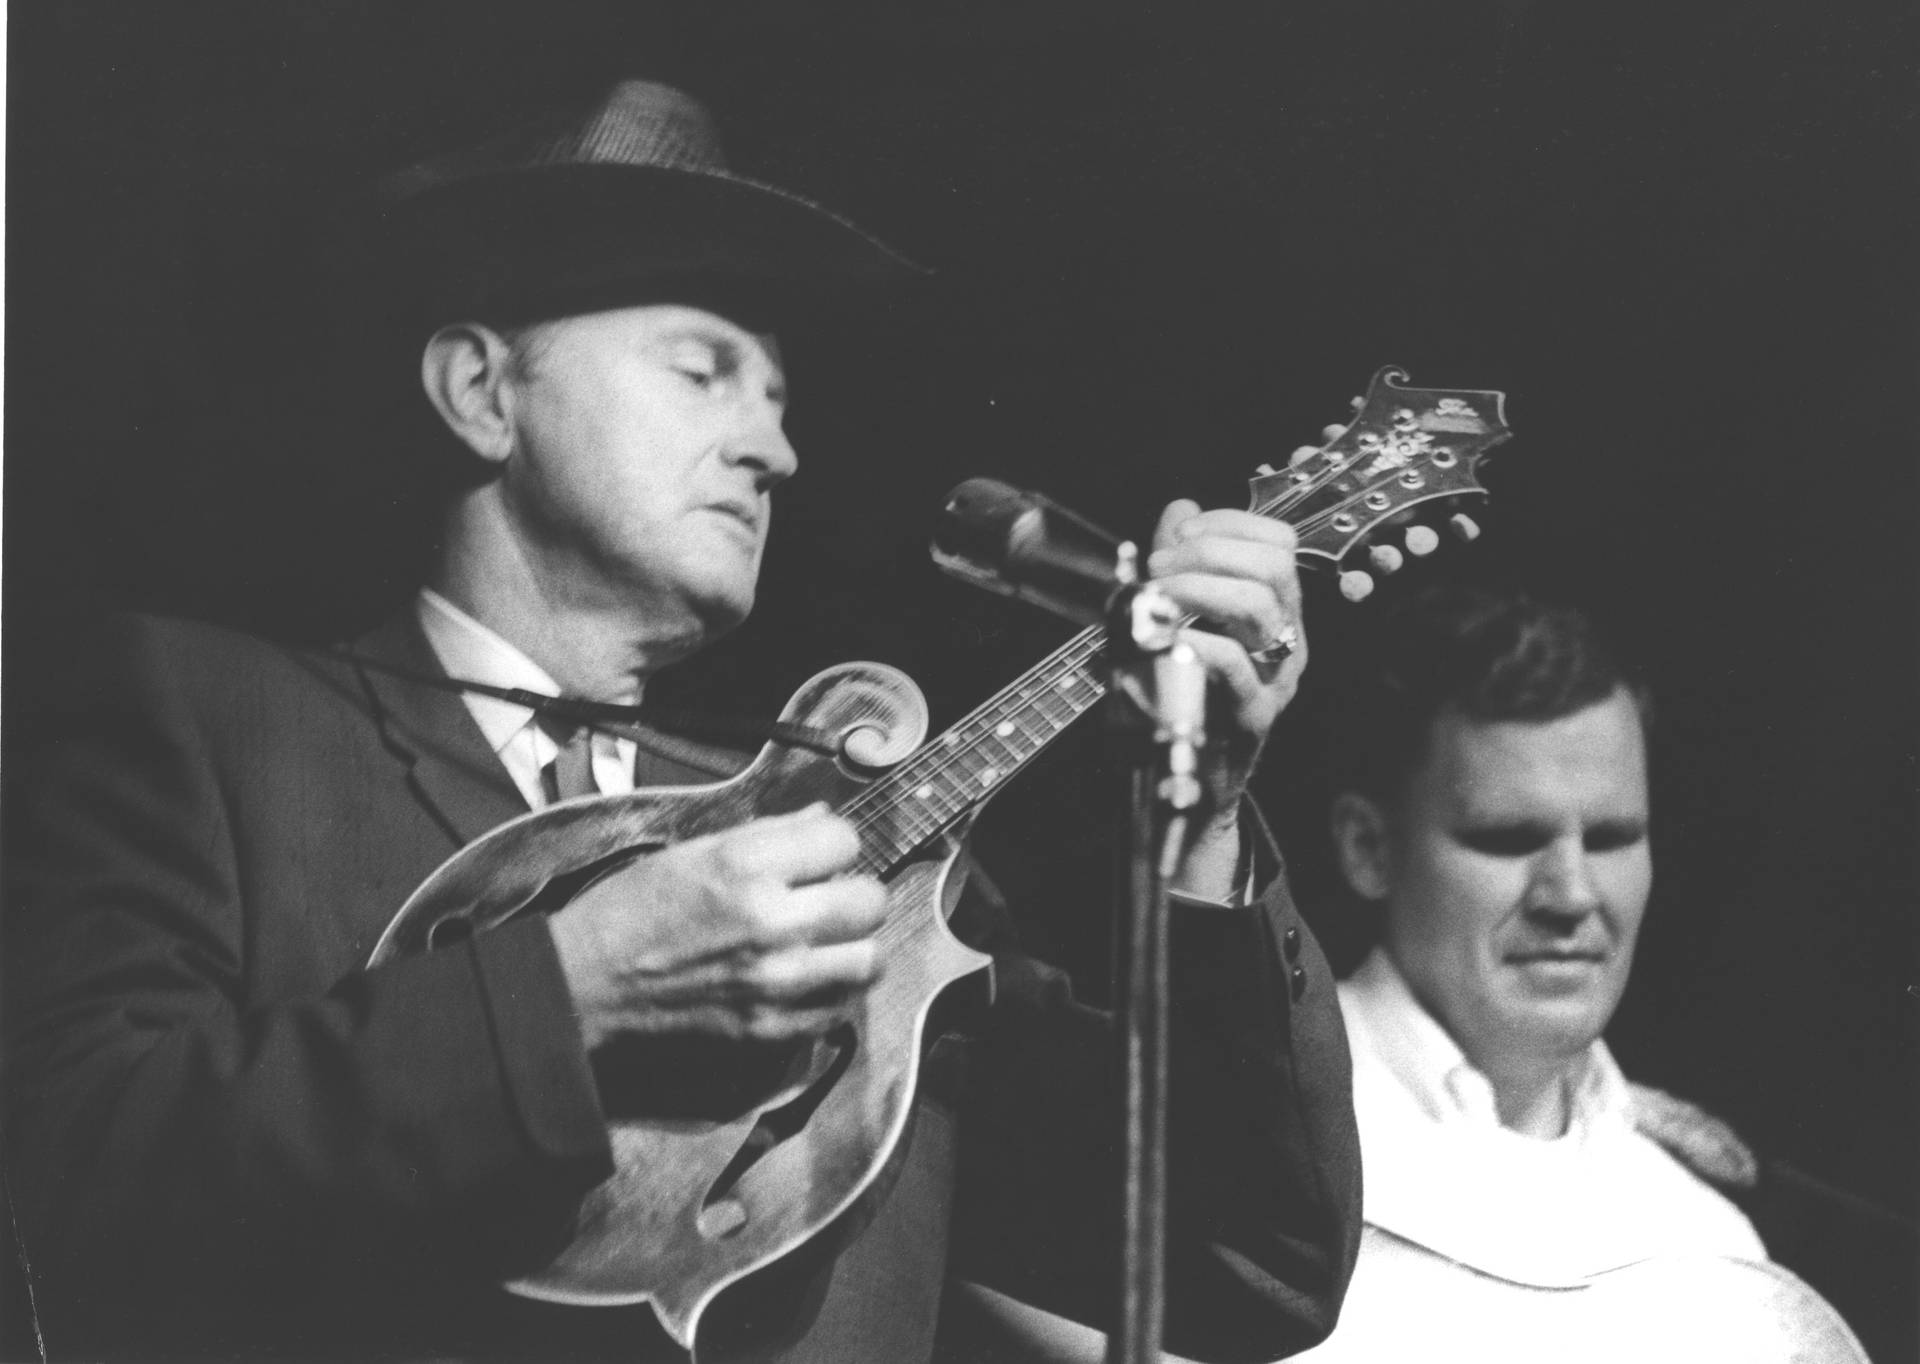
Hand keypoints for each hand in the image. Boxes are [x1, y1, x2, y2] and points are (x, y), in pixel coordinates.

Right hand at [548, 804, 886, 1049]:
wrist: (584, 983)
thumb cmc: (629, 911)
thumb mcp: (692, 851)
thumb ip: (767, 835)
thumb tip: (821, 819)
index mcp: (745, 866)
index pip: (844, 839)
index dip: (834, 843)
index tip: (819, 854)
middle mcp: (769, 922)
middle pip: (871, 900)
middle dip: (854, 892)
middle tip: (831, 897)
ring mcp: (775, 981)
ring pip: (869, 960)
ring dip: (854, 946)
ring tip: (828, 941)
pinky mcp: (770, 1028)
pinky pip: (840, 1009)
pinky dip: (833, 992)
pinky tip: (808, 979)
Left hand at [1145, 499, 1306, 896]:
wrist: (1187, 782)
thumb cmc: (1182, 694)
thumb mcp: (1177, 618)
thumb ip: (1179, 563)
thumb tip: (1180, 507)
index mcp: (1276, 611)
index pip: (1279, 543)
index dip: (1229, 523)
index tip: (1179, 532)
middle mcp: (1288, 641)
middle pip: (1275, 568)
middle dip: (1211, 551)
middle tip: (1159, 564)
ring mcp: (1275, 680)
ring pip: (1261, 608)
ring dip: (1198, 587)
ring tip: (1158, 595)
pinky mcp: (1252, 718)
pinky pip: (1234, 666)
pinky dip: (1196, 640)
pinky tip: (1166, 638)